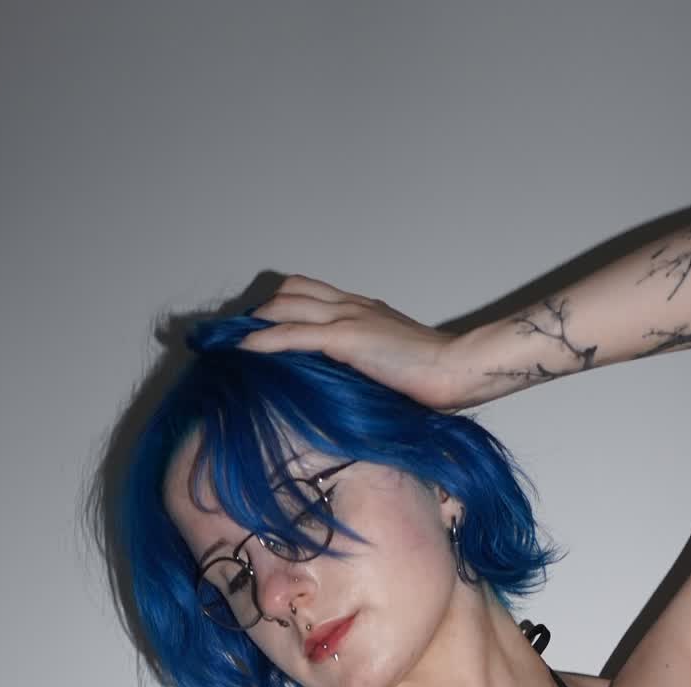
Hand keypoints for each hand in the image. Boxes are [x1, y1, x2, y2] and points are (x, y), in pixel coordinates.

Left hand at [237, 275, 472, 411]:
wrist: (458, 369)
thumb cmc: (437, 378)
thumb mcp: (395, 366)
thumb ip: (371, 367)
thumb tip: (353, 392)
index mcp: (366, 310)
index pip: (312, 293)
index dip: (283, 305)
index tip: (262, 326)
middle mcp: (352, 305)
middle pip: (292, 291)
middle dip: (262, 310)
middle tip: (239, 336)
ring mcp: (348, 317)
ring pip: (286, 306)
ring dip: (255, 323)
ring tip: (232, 343)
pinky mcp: (345, 337)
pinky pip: (292, 334)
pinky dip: (263, 342)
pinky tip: (243, 351)